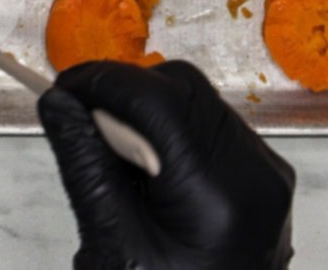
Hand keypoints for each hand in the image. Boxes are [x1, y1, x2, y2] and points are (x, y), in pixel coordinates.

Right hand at [39, 60, 294, 269]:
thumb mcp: (109, 245)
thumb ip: (84, 164)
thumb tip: (60, 104)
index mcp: (218, 199)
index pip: (157, 100)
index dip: (103, 83)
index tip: (64, 89)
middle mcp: (256, 178)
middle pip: (183, 90)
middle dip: (125, 94)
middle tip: (81, 121)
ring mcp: (267, 176)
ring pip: (199, 100)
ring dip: (148, 110)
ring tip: (116, 158)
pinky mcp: (264, 177)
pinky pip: (213, 125)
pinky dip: (172, 129)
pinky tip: (149, 169)